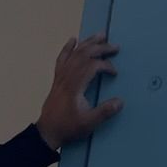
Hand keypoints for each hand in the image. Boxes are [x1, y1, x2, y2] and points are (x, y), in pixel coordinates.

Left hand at [36, 34, 121, 151]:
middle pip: (84, 55)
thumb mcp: (89, 123)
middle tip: (115, 46)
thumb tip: (120, 101)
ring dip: (88, 43)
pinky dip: (68, 47)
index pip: (91, 66)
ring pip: (74, 54)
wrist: (47, 131)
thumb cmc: (68, 127)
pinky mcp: (57, 78)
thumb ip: (104, 112)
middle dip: (100, 48)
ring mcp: (61, 76)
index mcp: (75, 86)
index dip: (105, 66)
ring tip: (100, 35)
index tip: (114, 73)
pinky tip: (73, 40)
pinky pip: (62, 58)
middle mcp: (67, 77)